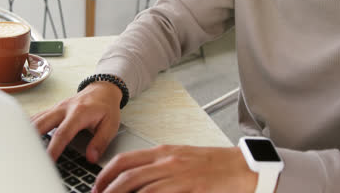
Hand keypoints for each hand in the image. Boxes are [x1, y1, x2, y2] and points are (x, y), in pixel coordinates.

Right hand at [31, 81, 121, 162]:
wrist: (102, 90)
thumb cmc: (106, 107)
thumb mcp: (111, 125)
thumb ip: (100, 141)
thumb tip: (91, 157)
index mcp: (79, 112)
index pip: (63, 133)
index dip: (54, 148)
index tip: (49, 160)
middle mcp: (64, 109)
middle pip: (42, 123)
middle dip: (32, 139)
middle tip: (27, 154)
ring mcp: (56, 108)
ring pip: (36, 119)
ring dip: (26, 132)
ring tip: (20, 146)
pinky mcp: (52, 109)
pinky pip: (36, 117)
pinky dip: (28, 126)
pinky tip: (22, 135)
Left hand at [93, 145, 257, 192]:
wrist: (242, 167)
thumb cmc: (212, 164)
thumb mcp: (181, 159)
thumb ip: (159, 167)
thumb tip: (137, 182)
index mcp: (163, 151)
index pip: (125, 159)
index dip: (106, 173)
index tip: (97, 185)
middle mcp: (166, 161)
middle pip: (127, 174)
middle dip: (107, 188)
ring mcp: (177, 174)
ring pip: (139, 186)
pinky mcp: (190, 187)